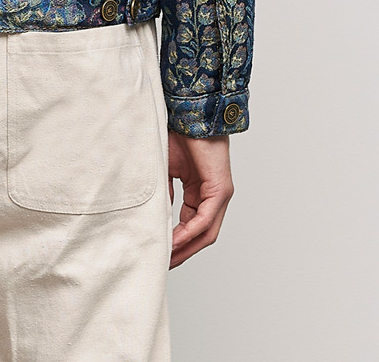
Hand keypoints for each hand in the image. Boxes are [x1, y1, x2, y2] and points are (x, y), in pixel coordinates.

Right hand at [167, 131, 233, 267]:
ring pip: (206, 232)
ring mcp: (220, 195)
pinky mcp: (221, 190)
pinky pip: (205, 219)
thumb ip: (164, 194)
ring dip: (186, 248)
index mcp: (201, 193)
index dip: (176, 242)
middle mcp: (214, 197)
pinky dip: (190, 231)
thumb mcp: (166, 170)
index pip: (191, 226)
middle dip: (182, 252)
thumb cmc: (178, 135)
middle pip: (201, 236)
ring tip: (167, 258)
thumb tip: (157, 216)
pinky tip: (174, 240)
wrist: (189, 113)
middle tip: (162, 265)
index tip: (158, 252)